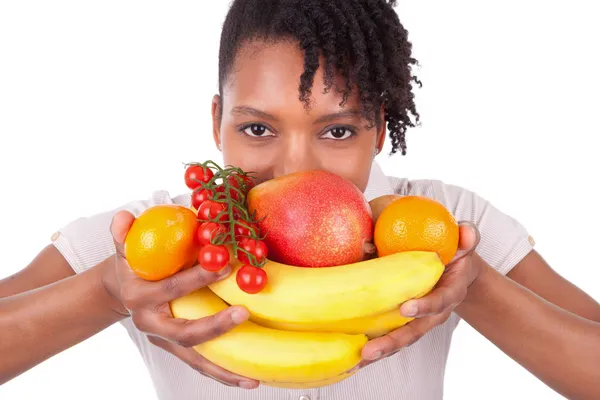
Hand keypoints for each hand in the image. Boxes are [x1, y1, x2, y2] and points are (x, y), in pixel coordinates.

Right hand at [102, 210, 258, 389]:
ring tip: (252, 378)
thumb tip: (124, 217)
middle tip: (243, 313)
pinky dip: (223, 374)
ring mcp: (165, 341)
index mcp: (140, 298)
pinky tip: (248, 380)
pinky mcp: (178, 349)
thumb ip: (123, 232)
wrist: (123, 288)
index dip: (195, 279)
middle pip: (183, 334)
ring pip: (195, 359)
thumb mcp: (125, 246)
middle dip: (214, 327)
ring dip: (223, 369)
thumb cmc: (133, 264)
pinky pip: (202, 364)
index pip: (169, 289)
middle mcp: (152, 325)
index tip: (224, 266)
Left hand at [359, 221, 480, 364]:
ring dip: (378, 349)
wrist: (458, 271)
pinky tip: (352, 356)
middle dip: (392, 342)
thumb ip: (467, 237)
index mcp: (449, 293)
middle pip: (413, 332)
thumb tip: (465, 231)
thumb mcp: (465, 242)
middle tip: (370, 351)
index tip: (406, 308)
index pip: (439, 302)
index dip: (424, 306)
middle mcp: (433, 313)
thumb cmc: (456, 253)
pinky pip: (388, 335)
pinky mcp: (403, 321)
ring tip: (357, 359)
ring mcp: (418, 320)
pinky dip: (372, 344)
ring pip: (399, 339)